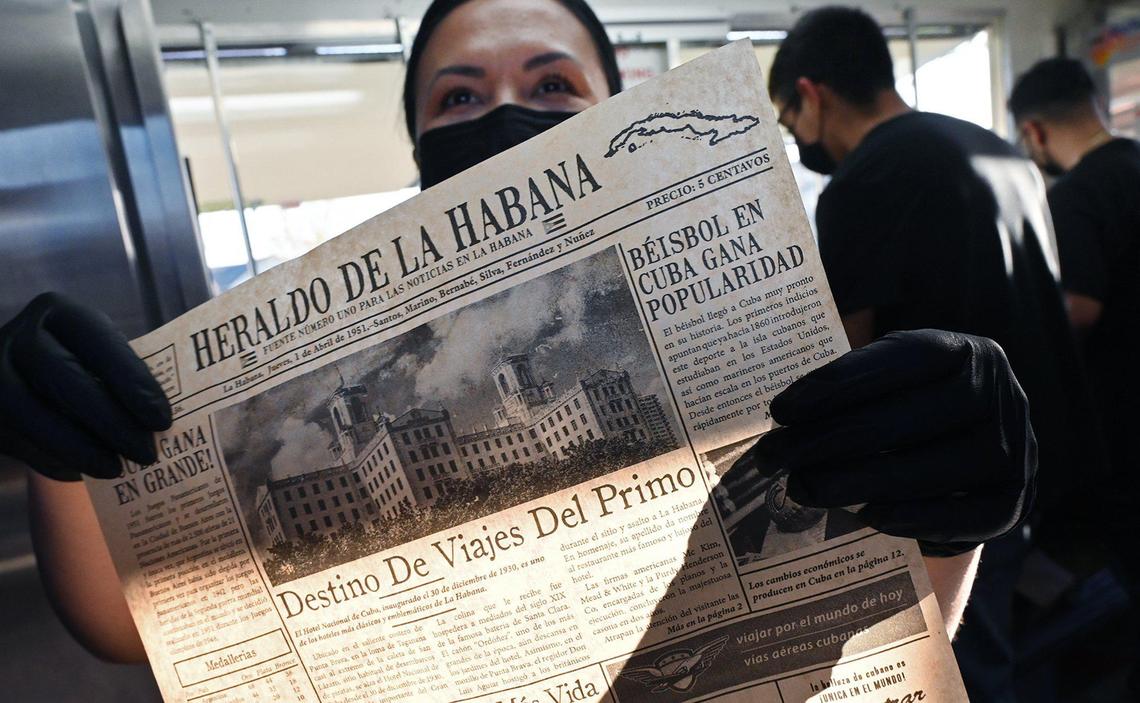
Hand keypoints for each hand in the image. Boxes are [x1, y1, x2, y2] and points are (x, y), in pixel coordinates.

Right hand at [0, 293, 170, 479]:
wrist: (20, 376)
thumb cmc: (77, 364)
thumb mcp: (96, 357)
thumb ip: (122, 378)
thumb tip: (156, 423)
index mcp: (60, 313)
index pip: (102, 343)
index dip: (133, 382)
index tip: (162, 420)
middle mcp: (20, 336)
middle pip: (67, 380)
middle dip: (111, 421)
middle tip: (146, 453)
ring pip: (36, 415)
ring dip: (82, 448)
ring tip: (117, 468)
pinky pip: (20, 439)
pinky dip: (55, 459)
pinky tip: (84, 470)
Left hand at [733, 329, 1035, 556]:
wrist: (969, 460)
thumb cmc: (910, 411)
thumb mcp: (890, 380)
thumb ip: (851, 385)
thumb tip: (784, 413)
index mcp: (963, 350)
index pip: (895, 363)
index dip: (834, 386)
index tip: (780, 410)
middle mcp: (999, 394)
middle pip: (898, 421)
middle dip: (823, 441)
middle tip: (772, 456)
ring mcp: (1013, 450)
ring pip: (922, 471)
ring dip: (852, 484)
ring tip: (800, 488)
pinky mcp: (1012, 502)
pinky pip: (956, 517)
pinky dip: (906, 518)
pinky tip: (862, 516)